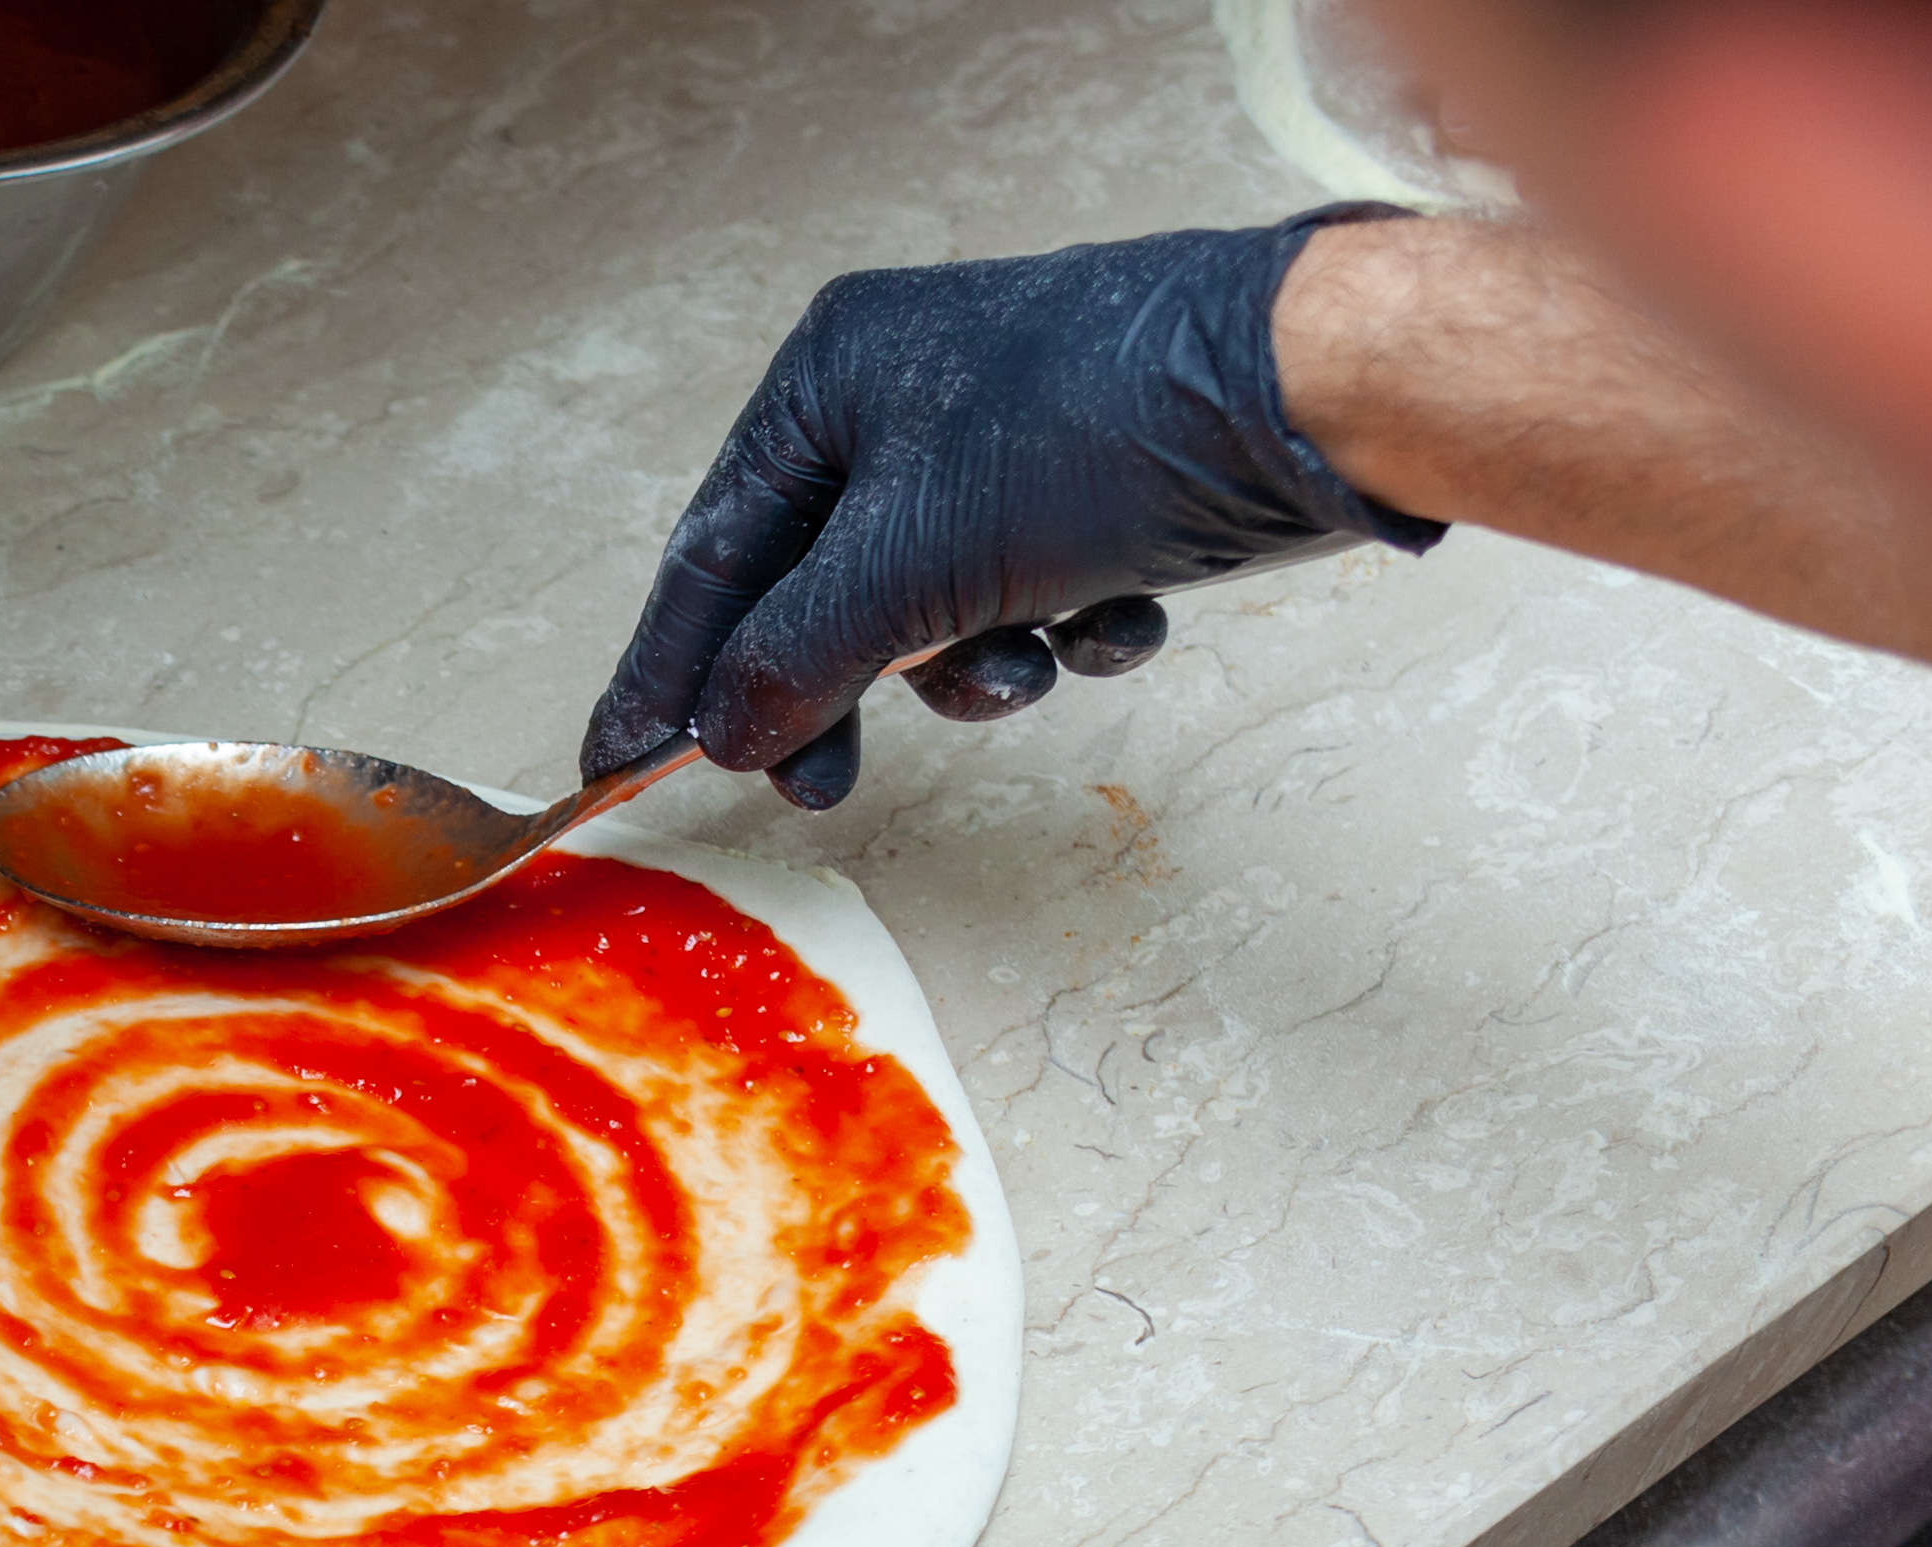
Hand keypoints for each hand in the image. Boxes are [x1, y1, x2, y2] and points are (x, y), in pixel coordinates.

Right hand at [584, 211, 1442, 810]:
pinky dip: (1062, 629)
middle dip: (840, 690)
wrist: (1311, 392)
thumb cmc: (1097, 434)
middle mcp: (903, 400)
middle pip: (816, 592)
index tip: (620, 766)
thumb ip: (791, 659)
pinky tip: (1116, 617)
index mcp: (831, 377)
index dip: (666, 669)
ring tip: (1028, 668)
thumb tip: (717, 733)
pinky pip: (1028, 596)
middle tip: (824, 784)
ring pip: (928, 611)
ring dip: (972, 667)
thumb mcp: (909, 564)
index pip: (713, 551)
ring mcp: (1000, 446)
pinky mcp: (1090, 490)